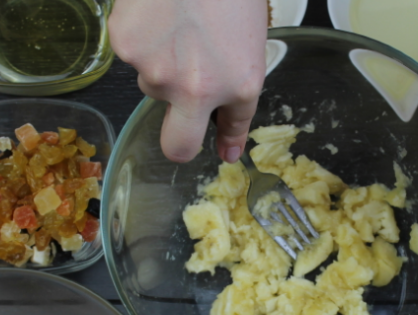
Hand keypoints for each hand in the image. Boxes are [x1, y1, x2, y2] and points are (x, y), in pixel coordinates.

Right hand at [109, 0, 268, 162]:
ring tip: (185, 30)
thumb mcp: (251, 68)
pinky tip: (163, 17)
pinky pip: (133, 53)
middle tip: (194, 69)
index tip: (201, 136)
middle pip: (167, 117)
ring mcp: (145, 62)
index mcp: (214, 92)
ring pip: (151, 79)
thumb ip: (237, 117)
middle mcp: (177, 84)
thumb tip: (228, 153)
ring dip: (165, 63)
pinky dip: (146, 39)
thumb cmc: (234, 5)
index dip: (192, 144)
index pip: (186, 146)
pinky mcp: (122, 40)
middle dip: (179, 107)